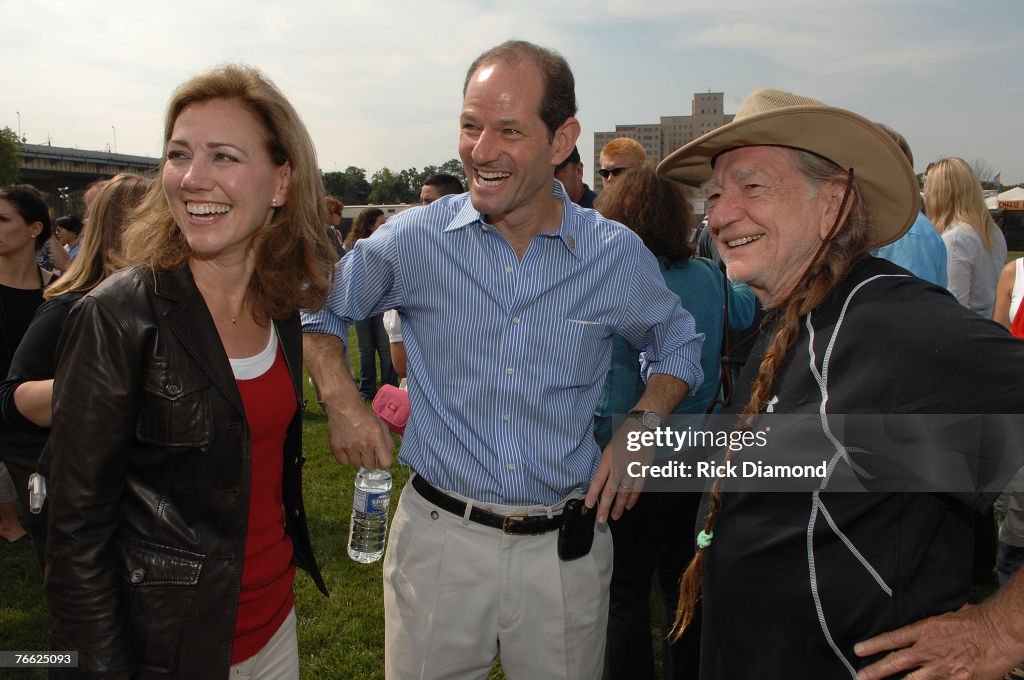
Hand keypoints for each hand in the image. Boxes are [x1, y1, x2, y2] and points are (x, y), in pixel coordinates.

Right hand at [324, 400, 393, 469]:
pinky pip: (343, 462)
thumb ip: (387, 439)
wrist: (344, 406)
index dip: (384, 463)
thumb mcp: (380, 424)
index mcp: (377, 438)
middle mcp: (364, 444)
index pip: (385, 463)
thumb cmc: (364, 415)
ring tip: (357, 449)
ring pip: (357, 465)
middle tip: (368, 453)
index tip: (381, 459)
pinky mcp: (337, 447)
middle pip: (370, 466)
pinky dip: (346, 458)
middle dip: (371, 461)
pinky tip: (348, 449)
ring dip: (358, 459)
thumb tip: (389, 453)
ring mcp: (349, 447)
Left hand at [584, 418, 653, 523]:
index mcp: (608, 459)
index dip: (593, 495)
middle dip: (605, 507)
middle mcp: (619, 466)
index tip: (588, 506)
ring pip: (624, 493)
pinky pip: (637, 489)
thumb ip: (606, 465)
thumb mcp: (609, 448)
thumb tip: (601, 482)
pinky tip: (628, 507)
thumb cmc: (623, 437)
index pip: (598, 481)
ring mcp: (633, 469)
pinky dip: (632, 499)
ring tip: (615, 517)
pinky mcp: (644, 470)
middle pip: (611, 491)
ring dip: (619, 507)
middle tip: (601, 520)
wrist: (642, 427)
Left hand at [854, 602, 1020, 679]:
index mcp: (924, 630)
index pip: (892, 638)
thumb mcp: (947, 615)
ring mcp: (941, 668)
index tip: (857, 650)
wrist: (998, 632)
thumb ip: (932, 625)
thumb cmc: (976, 620)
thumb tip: (925, 625)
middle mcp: (928, 650)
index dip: (873, 645)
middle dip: (875, 671)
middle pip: (895, 662)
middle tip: (859, 677)